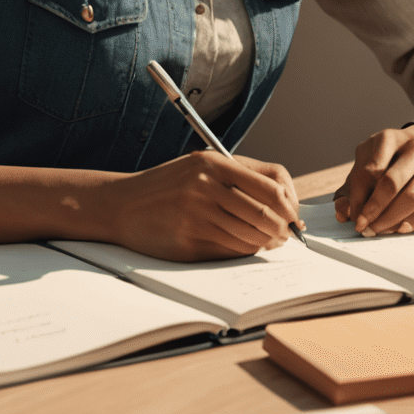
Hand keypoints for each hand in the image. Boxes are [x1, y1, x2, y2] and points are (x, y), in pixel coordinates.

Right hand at [94, 150, 300, 261]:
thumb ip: (237, 178)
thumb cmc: (166, 186)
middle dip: (281, 230)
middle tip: (283, 236)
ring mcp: (197, 213)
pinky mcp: (189, 239)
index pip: (272, 183)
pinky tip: (241, 246)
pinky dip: (243, 251)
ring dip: (264, 244)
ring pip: (251, 236)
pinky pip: (230, 250)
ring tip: (265, 242)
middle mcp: (206, 185)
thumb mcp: (199, 167)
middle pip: (266, 213)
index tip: (291, 215)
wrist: (121, 204)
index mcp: (214, 162)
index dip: (289, 204)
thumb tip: (282, 205)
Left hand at [333, 125, 413, 235]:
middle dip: (379, 212)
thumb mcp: (366, 161)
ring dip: (399, 221)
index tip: (356, 219)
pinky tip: (408, 229)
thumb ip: (353, 186)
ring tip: (384, 230)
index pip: (372, 171)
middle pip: (395, 184)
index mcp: (390, 138)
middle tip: (368, 229)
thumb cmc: (388, 158)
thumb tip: (343, 212)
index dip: (361, 199)